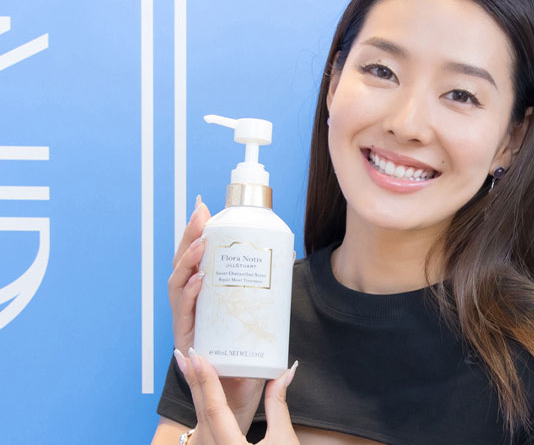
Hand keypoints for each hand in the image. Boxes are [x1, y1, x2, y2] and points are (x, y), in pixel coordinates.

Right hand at [168, 195, 264, 431]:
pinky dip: (190, 295)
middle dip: (189, 236)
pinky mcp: (188, 340)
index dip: (197, 231)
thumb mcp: (260, 310)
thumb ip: (270, 284)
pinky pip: (184, 314)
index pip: (198, 257)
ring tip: (201, 243)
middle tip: (200, 213)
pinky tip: (199, 280)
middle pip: (184, 264)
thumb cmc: (248, 348)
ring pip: (178, 285)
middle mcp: (192, 303)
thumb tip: (289, 253)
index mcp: (205, 293)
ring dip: (187, 261)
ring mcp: (187, 320)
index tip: (205, 207)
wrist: (241, 392)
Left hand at [175, 348, 299, 444]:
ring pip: (199, 421)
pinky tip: (201, 394)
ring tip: (190, 368)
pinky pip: (204, 431)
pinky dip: (202, 409)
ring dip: (196, 394)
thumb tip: (285, 372)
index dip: (207, 380)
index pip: (215, 408)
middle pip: (201, 412)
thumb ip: (278, 404)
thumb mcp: (284, 440)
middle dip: (194, 381)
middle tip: (186, 354)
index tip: (198, 357)